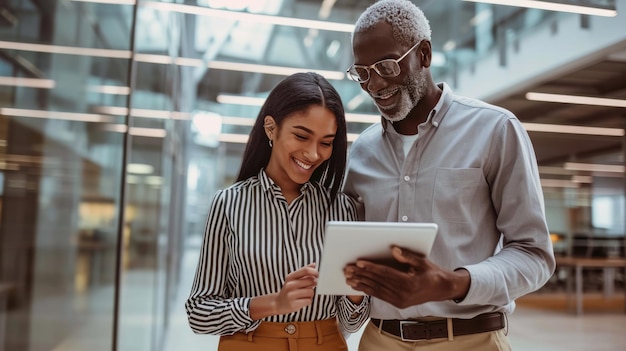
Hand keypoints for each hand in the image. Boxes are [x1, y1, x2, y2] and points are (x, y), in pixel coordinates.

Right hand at [273, 263, 318, 314]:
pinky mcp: (293, 304)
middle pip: (311, 281)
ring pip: (311, 291)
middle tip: (310, 286)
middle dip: (314, 284)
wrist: (278, 303)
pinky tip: (302, 300)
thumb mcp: (294, 279)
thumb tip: (314, 264)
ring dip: (311, 293)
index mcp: (290, 277)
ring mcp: (291, 295)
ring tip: (305, 295)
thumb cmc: (289, 290)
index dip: (315, 272)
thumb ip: (304, 272)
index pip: (306, 270)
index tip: (317, 275)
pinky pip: (309, 301)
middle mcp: (290, 285)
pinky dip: (308, 301)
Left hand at [344, 246, 469, 308]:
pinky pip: (380, 295)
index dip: (371, 267)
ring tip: (348, 278)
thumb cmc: (432, 273)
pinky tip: (358, 286)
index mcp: (409, 283)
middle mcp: (403, 294)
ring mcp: (400, 301)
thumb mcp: (422, 262)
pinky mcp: (398, 304)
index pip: (385, 274)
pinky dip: (368, 290)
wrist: (442, 289)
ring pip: (376, 290)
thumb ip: (407, 256)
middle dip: (361, 275)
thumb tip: (394, 249)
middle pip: (378, 282)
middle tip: (348, 269)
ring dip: (361, 283)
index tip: (359, 262)